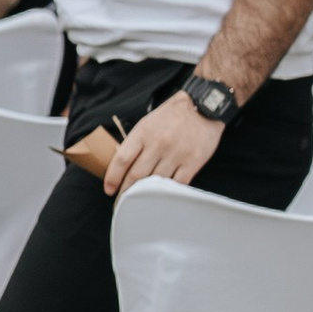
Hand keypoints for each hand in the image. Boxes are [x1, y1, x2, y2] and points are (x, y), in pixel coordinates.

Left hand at [102, 89, 231, 198]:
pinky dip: (167, 193)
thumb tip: (121, 168)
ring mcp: (176, 153)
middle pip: (136, 175)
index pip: (122, 160)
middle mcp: (158, 143)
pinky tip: (160, 199)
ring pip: (155, 182)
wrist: (203, 107)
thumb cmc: (171, 117)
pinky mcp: (193, 162)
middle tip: (121, 203)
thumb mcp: (147, 123)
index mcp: (143, 133)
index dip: (112, 178)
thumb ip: (135, 143)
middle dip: (126, 192)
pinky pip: (177, 184)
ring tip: (139, 204)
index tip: (109, 190)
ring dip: (144, 196)